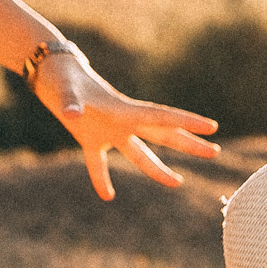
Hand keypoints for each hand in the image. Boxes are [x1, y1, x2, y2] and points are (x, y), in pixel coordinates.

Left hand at [34, 53, 217, 200]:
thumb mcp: (67, 90)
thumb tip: (72, 115)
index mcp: (124, 110)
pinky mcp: (89, 137)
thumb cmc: (62, 78)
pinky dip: (101, 178)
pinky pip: (98, 162)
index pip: (162, 118)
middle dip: (188, 144)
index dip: (187, 123)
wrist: (51, 72)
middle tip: (215, 151)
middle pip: (162, 136)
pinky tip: (107, 195)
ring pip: (139, 153)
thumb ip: (71, 102)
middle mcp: (122, 122)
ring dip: (157, 168)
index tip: (212, 127)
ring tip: (178, 183)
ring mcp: (108, 131)